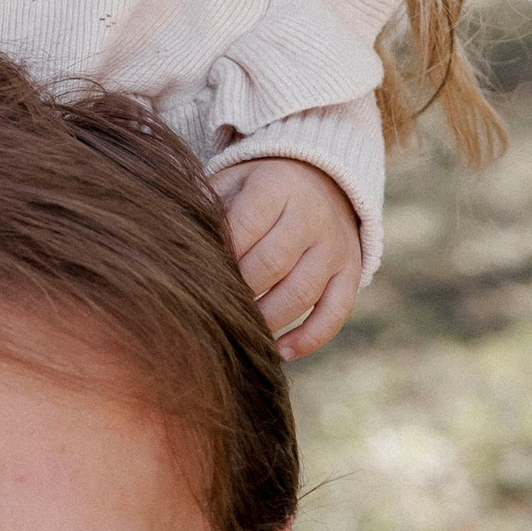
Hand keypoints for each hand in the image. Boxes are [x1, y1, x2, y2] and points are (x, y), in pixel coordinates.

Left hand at [219, 158, 361, 357]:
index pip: (245, 227)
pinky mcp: (350, 272)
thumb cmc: (256, 189)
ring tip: (240, 330)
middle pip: (271, 265)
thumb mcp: (232, 182)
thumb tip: (180, 254)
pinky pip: (335, 312)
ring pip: (301, 293)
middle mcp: (311, 215)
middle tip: (214, 308)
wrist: (320, 178)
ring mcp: (335, 246)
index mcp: (276, 187)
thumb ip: (209, 210)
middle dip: (239, 292)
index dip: (221, 257)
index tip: (199, 278)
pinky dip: (309, 338)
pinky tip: (281, 352)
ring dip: (267, 320)